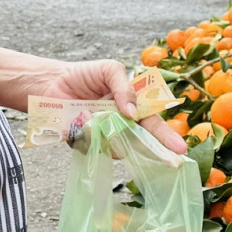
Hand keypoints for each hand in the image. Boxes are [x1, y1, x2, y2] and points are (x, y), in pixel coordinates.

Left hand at [43, 57, 187, 153]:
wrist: (51, 82)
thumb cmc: (84, 75)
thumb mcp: (110, 70)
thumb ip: (125, 87)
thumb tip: (133, 112)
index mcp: (132, 109)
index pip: (153, 124)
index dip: (166, 137)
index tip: (180, 149)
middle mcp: (120, 127)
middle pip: (141, 143)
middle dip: (154, 151)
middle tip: (169, 161)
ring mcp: (104, 137)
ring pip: (117, 147)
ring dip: (110, 132)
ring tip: (91, 112)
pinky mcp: (85, 144)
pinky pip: (93, 146)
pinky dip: (88, 131)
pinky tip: (80, 117)